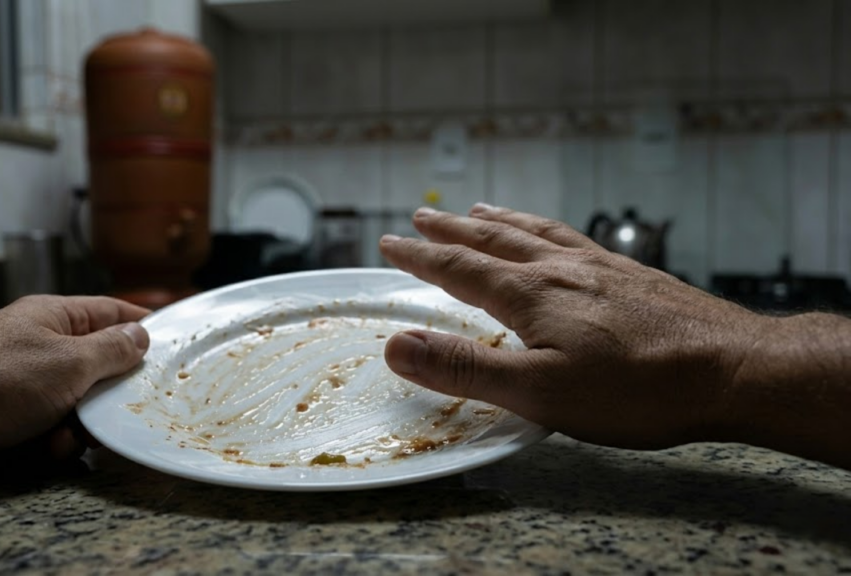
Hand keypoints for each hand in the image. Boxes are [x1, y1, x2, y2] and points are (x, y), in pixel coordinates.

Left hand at [0, 295, 149, 496]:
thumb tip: (141, 337)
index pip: (112, 313)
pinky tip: (48, 449)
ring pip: (80, 405)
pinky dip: (57, 442)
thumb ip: (112, 351)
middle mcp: (42, 347)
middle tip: (132, 408)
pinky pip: (54, 430)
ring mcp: (26, 385)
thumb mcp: (68, 361)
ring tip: (72, 435)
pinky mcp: (13, 421)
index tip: (177, 346)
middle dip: (115, 392)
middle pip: (100, 365)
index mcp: (55, 318)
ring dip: (85, 424)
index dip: (144, 328)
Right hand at [379, 204, 770, 449]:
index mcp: (532, 295)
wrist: (732, 369)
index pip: (460, 269)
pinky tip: (557, 238)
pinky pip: (575, 238)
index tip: (391, 244)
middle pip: (493, 241)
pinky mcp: (631, 275)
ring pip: (536, 233)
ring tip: (479, 211)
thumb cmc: (637, 388)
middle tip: (422, 217)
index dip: (420, 258)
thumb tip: (397, 346)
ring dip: (498, 221)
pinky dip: (547, 230)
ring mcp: (600, 267)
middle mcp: (561, 269)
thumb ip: (465, 369)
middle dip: (451, 232)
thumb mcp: (539, 392)